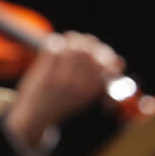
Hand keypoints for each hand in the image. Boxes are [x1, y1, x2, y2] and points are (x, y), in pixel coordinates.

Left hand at [3, 31, 123, 145]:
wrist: (35, 116)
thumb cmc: (62, 102)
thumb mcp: (86, 96)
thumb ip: (102, 79)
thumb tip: (119, 61)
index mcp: (93, 90)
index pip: (106, 61)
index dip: (102, 50)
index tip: (95, 49)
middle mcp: (80, 85)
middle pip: (89, 51)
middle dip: (85, 41)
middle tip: (78, 40)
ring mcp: (62, 79)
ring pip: (72, 46)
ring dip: (70, 39)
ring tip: (66, 41)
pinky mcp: (45, 74)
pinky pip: (53, 47)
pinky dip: (54, 41)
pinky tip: (52, 44)